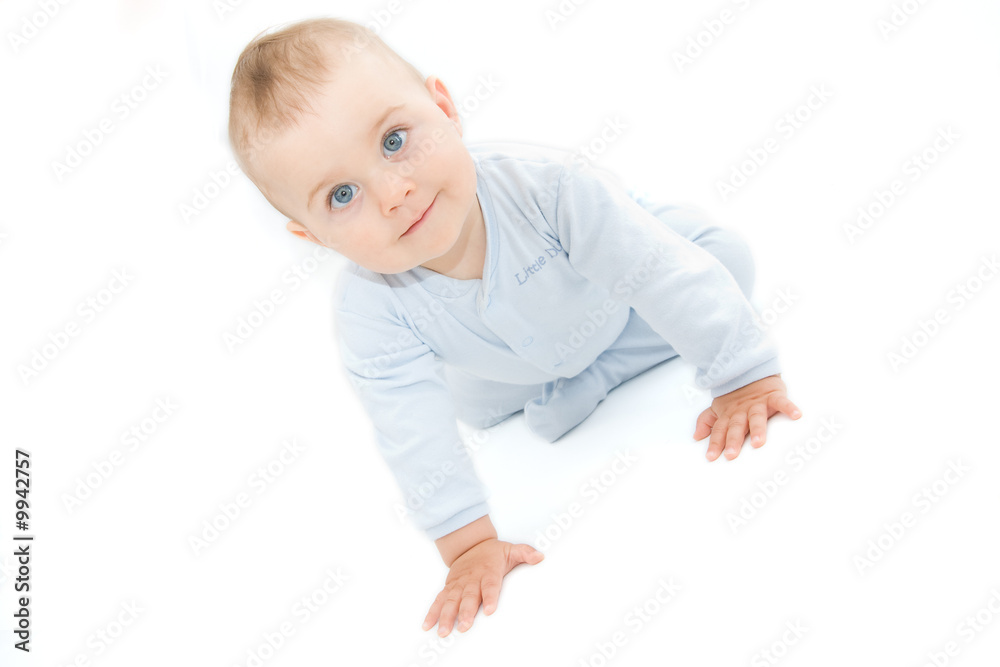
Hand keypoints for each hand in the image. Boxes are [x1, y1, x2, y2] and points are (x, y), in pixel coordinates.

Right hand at [422, 538, 543, 636]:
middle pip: (468, 597)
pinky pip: (439, 600)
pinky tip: (428, 625)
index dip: (490, 597)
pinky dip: (432, 613)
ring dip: (446, 616)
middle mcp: (471, 579)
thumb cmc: (493, 552)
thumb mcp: (511, 550)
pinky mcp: (449, 587)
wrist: (470, 543)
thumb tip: (540, 557)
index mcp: (488, 571)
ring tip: (444, 631)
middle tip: (465, 626)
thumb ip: (525, 553)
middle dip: (465, 612)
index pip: (490, 585)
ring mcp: (458, 584)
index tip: (490, 610)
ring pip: (451, 600)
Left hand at [693, 374, 800, 460]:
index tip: (711, 457)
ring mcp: (757, 404)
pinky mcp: (773, 396)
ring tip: (758, 443)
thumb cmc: (736, 397)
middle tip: (731, 454)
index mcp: (728, 414)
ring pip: (757, 417)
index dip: (715, 443)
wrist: (751, 370)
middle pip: (736, 426)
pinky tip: (796, 415)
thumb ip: (706, 421)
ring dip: (757, 429)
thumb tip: (696, 437)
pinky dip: (789, 408)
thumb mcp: (718, 408)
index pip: (719, 430)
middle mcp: (742, 411)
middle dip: (733, 440)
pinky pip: (782, 402)